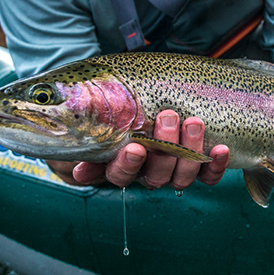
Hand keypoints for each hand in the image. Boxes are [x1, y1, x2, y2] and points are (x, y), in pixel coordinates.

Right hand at [72, 110, 228, 188]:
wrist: (140, 98)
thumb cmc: (111, 100)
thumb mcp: (93, 99)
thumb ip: (80, 107)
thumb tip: (52, 109)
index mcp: (118, 162)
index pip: (118, 174)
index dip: (126, 165)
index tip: (134, 147)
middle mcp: (145, 170)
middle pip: (154, 174)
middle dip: (163, 147)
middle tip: (167, 116)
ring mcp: (171, 169)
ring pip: (181, 175)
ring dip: (189, 150)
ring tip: (193, 122)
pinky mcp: (196, 166)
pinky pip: (208, 176)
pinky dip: (215, 165)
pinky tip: (221, 149)